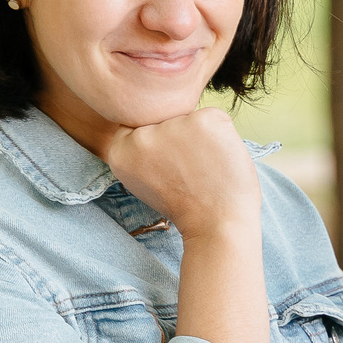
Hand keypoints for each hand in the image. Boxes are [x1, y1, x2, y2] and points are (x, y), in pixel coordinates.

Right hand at [102, 106, 257, 240]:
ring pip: (190, 118)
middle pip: (165, 120)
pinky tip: (220, 160)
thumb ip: (142, 151)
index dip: (160, 145)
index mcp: (121, 150)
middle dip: (180, 140)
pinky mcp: (203, 120)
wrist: (216, 225)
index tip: (169, 167)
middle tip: (189, 172)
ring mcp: (173, 125)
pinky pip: (214, 118)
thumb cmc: (187, 205)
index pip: (139, 128)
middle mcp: (141, 135)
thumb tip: (158, 121)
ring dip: (201, 137)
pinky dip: (222, 136)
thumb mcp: (146, 180)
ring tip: (205, 168)